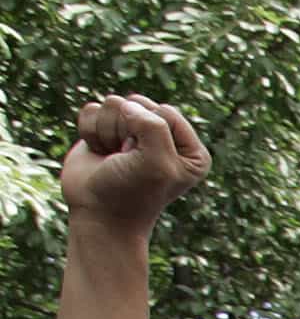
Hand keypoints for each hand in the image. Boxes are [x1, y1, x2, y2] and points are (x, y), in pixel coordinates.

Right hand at [61, 96, 208, 232]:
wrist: (98, 215)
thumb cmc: (131, 193)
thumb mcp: (156, 163)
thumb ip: (153, 126)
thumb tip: (126, 103)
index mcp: (190, 150)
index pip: (165, 112)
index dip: (147, 131)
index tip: (142, 159)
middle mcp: (164, 138)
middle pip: (138, 103)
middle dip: (126, 129)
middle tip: (126, 158)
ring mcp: (133, 133)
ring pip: (113, 104)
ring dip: (107, 132)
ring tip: (114, 158)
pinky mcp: (105, 131)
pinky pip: (92, 110)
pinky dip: (90, 132)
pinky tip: (99, 153)